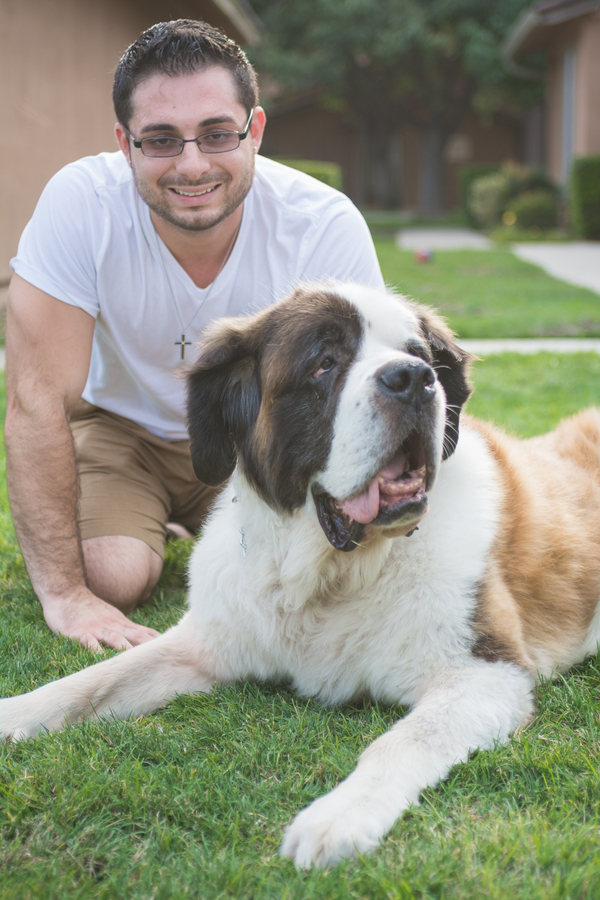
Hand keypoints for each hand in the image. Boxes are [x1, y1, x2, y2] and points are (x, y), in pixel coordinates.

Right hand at [42, 589, 159, 651]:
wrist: (66, 592)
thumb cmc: (90, 610)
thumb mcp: (114, 618)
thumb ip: (129, 630)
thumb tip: (148, 641)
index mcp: (122, 624)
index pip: (145, 634)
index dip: (159, 643)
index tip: (175, 653)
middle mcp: (113, 626)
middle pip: (135, 637)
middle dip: (149, 648)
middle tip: (163, 658)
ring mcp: (97, 629)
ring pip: (114, 639)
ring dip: (125, 649)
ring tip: (136, 661)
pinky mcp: (78, 632)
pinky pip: (88, 642)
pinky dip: (94, 650)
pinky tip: (99, 659)